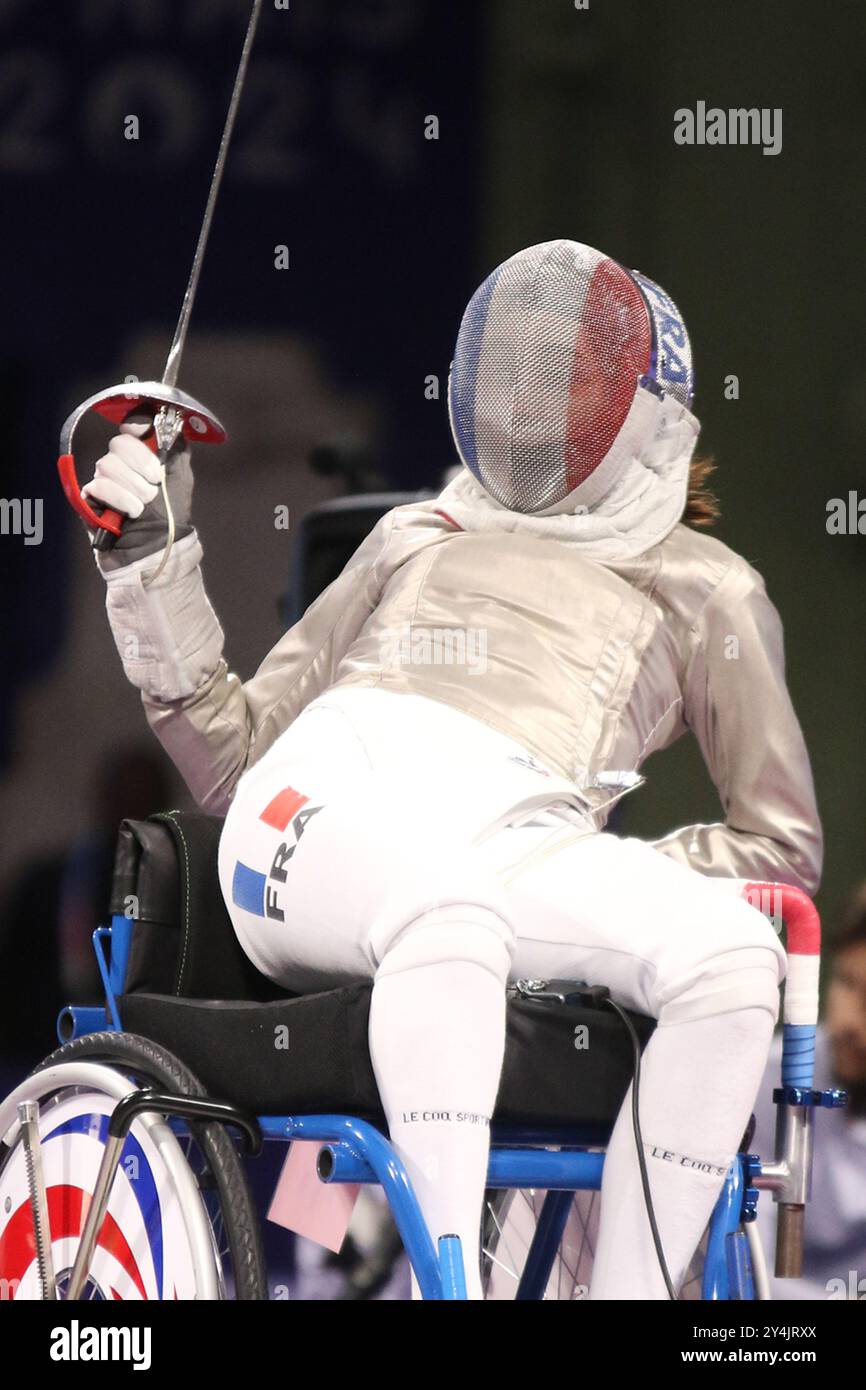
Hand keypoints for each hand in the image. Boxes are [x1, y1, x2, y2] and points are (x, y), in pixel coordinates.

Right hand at [82, 417, 193, 570]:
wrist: (157, 547)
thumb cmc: (170, 514)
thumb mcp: (181, 477)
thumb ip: (176, 448)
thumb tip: (168, 425)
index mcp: (139, 456)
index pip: (130, 429)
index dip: (135, 427)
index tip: (142, 434)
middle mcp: (119, 465)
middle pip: (118, 444)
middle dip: (140, 465)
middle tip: (154, 485)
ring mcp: (103, 481)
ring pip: (107, 464)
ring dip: (133, 487)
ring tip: (144, 505)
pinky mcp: (90, 499)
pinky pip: (99, 485)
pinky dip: (120, 499)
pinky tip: (131, 512)